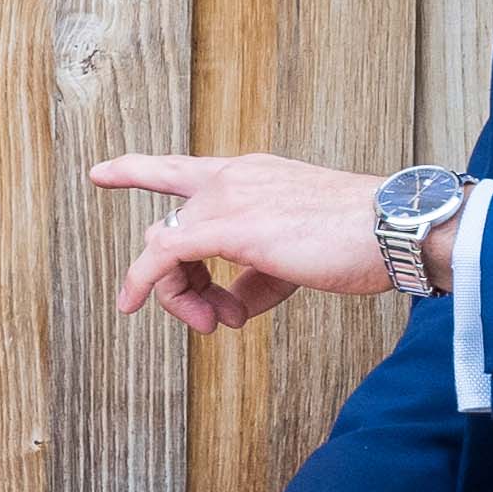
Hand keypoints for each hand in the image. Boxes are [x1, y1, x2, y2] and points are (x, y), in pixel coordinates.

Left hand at [91, 151, 412, 332]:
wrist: (390, 230)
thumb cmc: (356, 244)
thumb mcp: (298, 258)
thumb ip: (255, 279)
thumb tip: (228, 308)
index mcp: (252, 175)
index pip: (183, 170)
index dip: (137, 170)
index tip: (102, 171)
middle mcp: (232, 177)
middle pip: (169, 226)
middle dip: (177, 281)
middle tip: (211, 320)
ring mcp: (227, 197)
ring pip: (164, 246)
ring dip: (181, 296)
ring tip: (221, 321)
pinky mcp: (227, 226)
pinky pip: (161, 255)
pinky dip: (144, 282)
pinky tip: (132, 303)